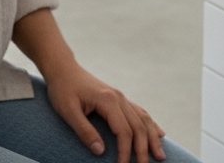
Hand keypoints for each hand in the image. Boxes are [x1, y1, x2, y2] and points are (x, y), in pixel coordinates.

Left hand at [45, 60, 165, 162]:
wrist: (63, 69)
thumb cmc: (63, 90)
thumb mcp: (68, 111)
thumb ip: (84, 131)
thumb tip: (100, 152)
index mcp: (108, 101)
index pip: (124, 131)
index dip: (126, 152)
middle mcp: (119, 97)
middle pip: (138, 127)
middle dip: (143, 149)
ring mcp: (120, 96)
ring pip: (143, 119)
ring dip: (152, 138)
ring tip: (160, 156)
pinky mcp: (118, 97)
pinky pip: (139, 112)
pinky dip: (150, 124)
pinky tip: (159, 133)